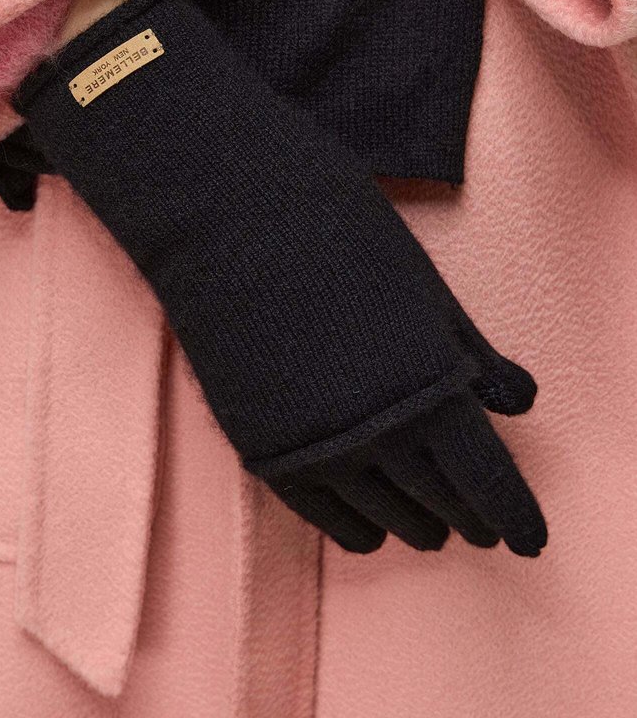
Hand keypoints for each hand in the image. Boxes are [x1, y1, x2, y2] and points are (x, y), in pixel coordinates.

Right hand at [13, 0, 545, 555]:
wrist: (221, 209)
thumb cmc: (332, 226)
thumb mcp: (419, 283)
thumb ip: (469, 351)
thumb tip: (517, 404)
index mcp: (426, 389)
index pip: (486, 484)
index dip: (511, 514)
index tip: (522, 534)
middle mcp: (373, 435)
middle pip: (441, 507)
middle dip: (468, 516)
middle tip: (482, 519)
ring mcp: (312, 447)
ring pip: (383, 519)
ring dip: (414, 521)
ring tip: (429, 515)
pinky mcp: (260, 449)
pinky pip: (323, 517)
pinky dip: (356, 524)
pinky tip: (368, 516)